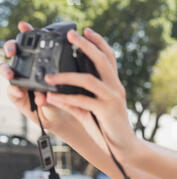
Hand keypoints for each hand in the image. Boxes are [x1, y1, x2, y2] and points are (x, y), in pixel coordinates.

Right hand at [1, 21, 71, 132]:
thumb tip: (77, 50)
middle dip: (11, 48)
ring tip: (11, 74)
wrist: (65, 114)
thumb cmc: (69, 93)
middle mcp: (28, 67)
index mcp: (41, 59)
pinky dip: (15, 90)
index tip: (24, 25)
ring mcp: (20, 80)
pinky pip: (11, 90)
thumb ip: (71, 66)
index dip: (26, 31)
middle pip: (14, 52)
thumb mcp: (72, 79)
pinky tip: (21, 92)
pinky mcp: (17, 95)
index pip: (32, 42)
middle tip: (13, 51)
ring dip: (7, 70)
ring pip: (7, 70)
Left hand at [45, 28, 135, 160]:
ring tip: (50, 76)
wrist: (124, 147)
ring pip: (90, 79)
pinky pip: (83, 101)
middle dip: (86, 45)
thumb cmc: (108, 128)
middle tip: (72, 35)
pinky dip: (66, 99)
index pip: (109, 58)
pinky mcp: (107, 111)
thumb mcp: (91, 111)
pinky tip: (53, 98)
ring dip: (67, 75)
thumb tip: (54, 94)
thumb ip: (76, 101)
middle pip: (103, 61)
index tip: (86, 30)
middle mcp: (116, 88)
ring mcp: (113, 98)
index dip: (99, 42)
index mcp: (113, 85)